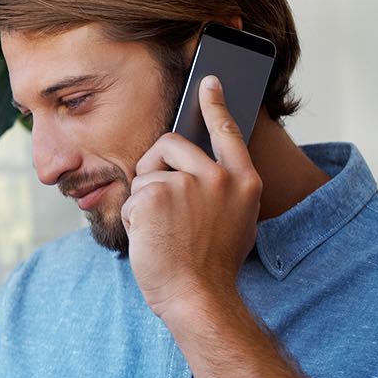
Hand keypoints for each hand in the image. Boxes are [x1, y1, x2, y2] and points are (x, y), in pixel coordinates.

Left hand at [120, 75, 261, 320]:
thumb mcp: (235, 222)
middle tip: (162, 208)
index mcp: (244, 182)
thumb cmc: (210, 267)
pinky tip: (152, 239)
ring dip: (145, 203)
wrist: (198, 297)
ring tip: (164, 232)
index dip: (215, 104)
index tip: (208, 81)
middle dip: (155, 170)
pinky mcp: (157, 194)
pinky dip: (134, 220)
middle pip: (170, 145)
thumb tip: (199, 168)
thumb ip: (222, 190)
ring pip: (146, 175)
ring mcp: (189, 183)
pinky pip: (133, 197)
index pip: (227, 131)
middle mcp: (220, 177)